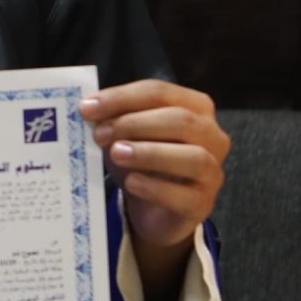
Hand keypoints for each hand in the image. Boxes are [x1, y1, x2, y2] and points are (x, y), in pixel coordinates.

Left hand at [82, 80, 228, 259]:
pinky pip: (186, 195)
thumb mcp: (125, 134)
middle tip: (100, 133)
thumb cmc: (141, 161)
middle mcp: (213, 136)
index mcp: (195, 107)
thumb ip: (113, 118)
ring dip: (150, 153)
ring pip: (193, 157)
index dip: (122, 97)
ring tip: (117, 154)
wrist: (152, 208)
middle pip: (180, 120)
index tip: (87, 107)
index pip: (160, 92)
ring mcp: (213, 171)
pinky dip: (156, 187)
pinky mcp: (204, 204)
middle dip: (135, 124)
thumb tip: (89, 108)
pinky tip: (131, 182)